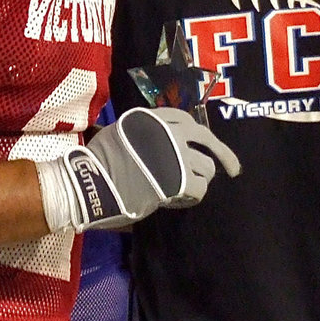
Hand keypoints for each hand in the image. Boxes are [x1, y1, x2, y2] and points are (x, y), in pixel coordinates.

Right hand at [37, 107, 240, 231]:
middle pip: (206, 138)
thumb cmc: (94, 165)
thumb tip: (157, 148)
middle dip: (224, 154)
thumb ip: (141, 137)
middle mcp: (166, 130)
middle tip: (233, 168)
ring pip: (206, 167)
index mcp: (150, 118)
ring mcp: (175, 154)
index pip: (186, 119)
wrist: (87, 185)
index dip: (200, 134)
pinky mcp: (178, 179)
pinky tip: (181, 202)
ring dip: (200, 180)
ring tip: (186, 191)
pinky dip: (194, 197)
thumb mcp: (117, 137)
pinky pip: (200, 188)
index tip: (209, 143)